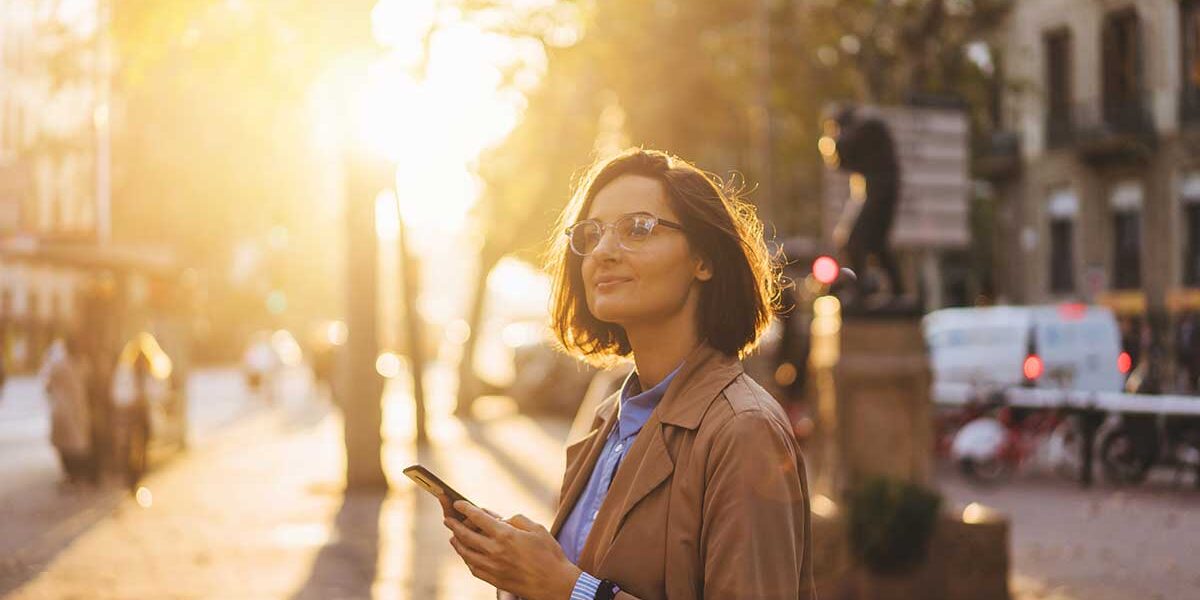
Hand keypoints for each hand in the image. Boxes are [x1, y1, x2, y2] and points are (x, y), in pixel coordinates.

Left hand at [444, 501, 581, 599]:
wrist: (554, 584)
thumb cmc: (548, 554)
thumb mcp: (536, 528)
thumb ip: (516, 520)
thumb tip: (501, 520)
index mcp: (505, 535)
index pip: (478, 517)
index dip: (466, 509)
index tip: (458, 504)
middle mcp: (494, 550)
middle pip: (466, 535)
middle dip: (454, 525)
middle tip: (447, 519)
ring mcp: (492, 567)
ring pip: (466, 553)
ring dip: (457, 543)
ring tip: (453, 536)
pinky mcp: (494, 579)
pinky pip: (473, 568)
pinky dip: (467, 559)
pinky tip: (466, 555)